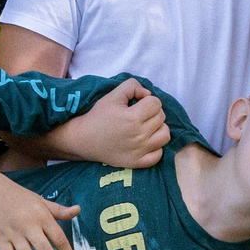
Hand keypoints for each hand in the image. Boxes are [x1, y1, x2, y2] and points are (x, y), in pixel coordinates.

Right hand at [43, 78, 166, 169]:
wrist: (84, 139)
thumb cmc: (98, 116)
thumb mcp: (112, 95)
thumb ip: (132, 86)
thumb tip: (147, 94)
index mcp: (132, 118)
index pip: (156, 103)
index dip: (148, 100)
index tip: (137, 103)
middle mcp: (138, 135)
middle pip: (161, 117)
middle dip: (152, 112)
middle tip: (139, 114)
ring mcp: (139, 151)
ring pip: (165, 135)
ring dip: (158, 128)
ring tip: (146, 127)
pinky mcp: (137, 163)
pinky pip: (159, 155)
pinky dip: (156, 147)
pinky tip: (146, 142)